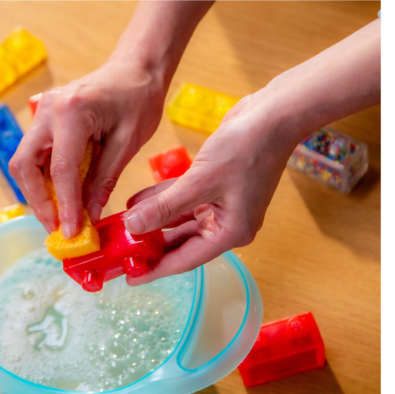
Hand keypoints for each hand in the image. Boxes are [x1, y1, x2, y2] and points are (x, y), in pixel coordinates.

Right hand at [9, 58, 164, 236]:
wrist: (135, 68)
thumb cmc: (138, 99)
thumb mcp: (127, 143)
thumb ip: (104, 180)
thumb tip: (88, 215)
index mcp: (72, 112)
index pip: (60, 170)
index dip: (65, 206)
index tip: (72, 233)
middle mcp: (47, 111)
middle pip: (24, 166)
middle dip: (38, 202)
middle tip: (57, 229)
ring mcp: (42, 114)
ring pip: (24, 162)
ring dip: (38, 193)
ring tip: (59, 219)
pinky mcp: (45, 121)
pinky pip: (35, 156)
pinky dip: (44, 180)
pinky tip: (60, 198)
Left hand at [124, 89, 298, 284]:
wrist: (273, 114)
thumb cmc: (246, 149)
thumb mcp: (201, 181)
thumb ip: (165, 206)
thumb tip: (132, 226)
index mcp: (230, 232)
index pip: (186, 259)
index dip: (156, 270)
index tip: (131, 279)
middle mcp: (226, 224)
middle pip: (181, 242)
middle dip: (151, 245)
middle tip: (121, 252)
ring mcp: (221, 204)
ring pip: (179, 219)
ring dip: (153, 220)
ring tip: (122, 225)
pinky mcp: (214, 186)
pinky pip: (182, 199)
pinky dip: (162, 200)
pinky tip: (137, 201)